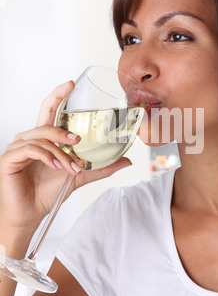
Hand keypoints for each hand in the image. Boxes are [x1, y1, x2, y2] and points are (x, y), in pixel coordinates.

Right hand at [0, 81, 131, 232]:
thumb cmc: (50, 191)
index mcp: (45, 138)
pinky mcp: (9, 158)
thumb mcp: (80, 176)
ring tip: (70, 168)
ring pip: (42, 137)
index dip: (59, 95)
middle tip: (78, 139)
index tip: (71, 83)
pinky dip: (46, 156)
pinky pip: (30, 149)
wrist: (32, 213)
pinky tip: (55, 167)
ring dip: (60, 153)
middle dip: (62, 128)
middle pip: (45, 119)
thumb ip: (101, 166)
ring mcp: (18, 147)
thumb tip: (127, 160)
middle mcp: (30, 138)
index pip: (50, 110)